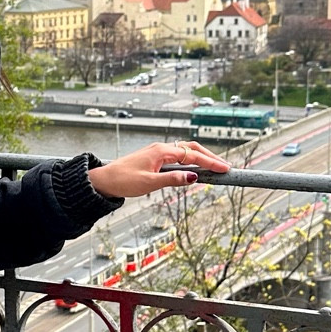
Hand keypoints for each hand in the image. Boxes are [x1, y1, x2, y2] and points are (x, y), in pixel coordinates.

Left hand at [87, 140, 229, 198]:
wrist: (105, 180)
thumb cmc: (124, 180)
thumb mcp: (150, 183)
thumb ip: (172, 180)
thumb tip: (194, 177)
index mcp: (161, 152)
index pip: (192, 155)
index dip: (210, 162)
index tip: (224, 169)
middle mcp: (161, 148)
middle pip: (192, 149)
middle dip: (210, 157)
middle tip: (225, 167)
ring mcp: (158, 152)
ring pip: (185, 151)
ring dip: (201, 158)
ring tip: (215, 167)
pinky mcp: (155, 158)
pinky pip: (178, 156)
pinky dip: (190, 160)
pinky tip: (195, 168)